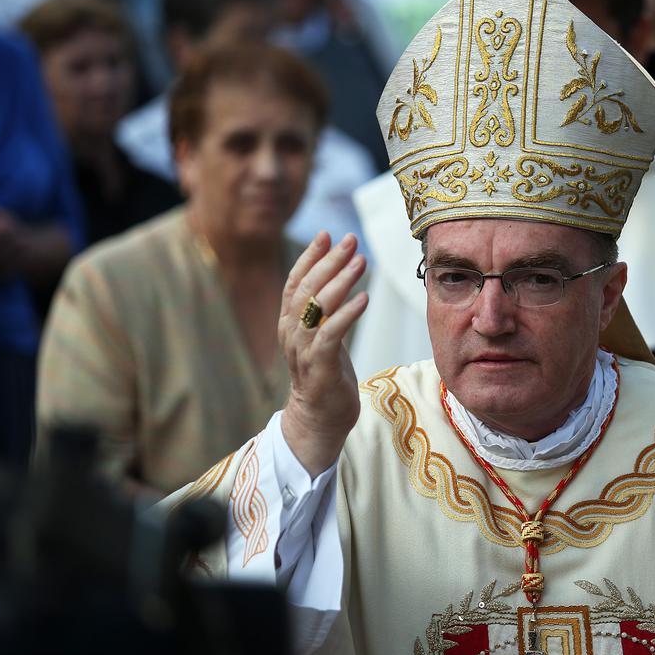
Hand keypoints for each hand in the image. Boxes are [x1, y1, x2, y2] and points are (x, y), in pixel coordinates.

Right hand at [278, 232, 368, 475]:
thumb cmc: (325, 374)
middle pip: (306, 288)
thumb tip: (339, 277)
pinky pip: (332, 334)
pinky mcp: (319, 367)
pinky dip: (347, 313)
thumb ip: (325, 309)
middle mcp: (291, 333)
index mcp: (289, 323)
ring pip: (317, 307)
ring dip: (340, 281)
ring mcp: (303, 350)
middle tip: (350, 240)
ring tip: (361, 261)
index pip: (295, 282)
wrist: (319, 419)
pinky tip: (364, 298)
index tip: (327, 234)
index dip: (310, 257)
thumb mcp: (323, 335)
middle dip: (329, 261)